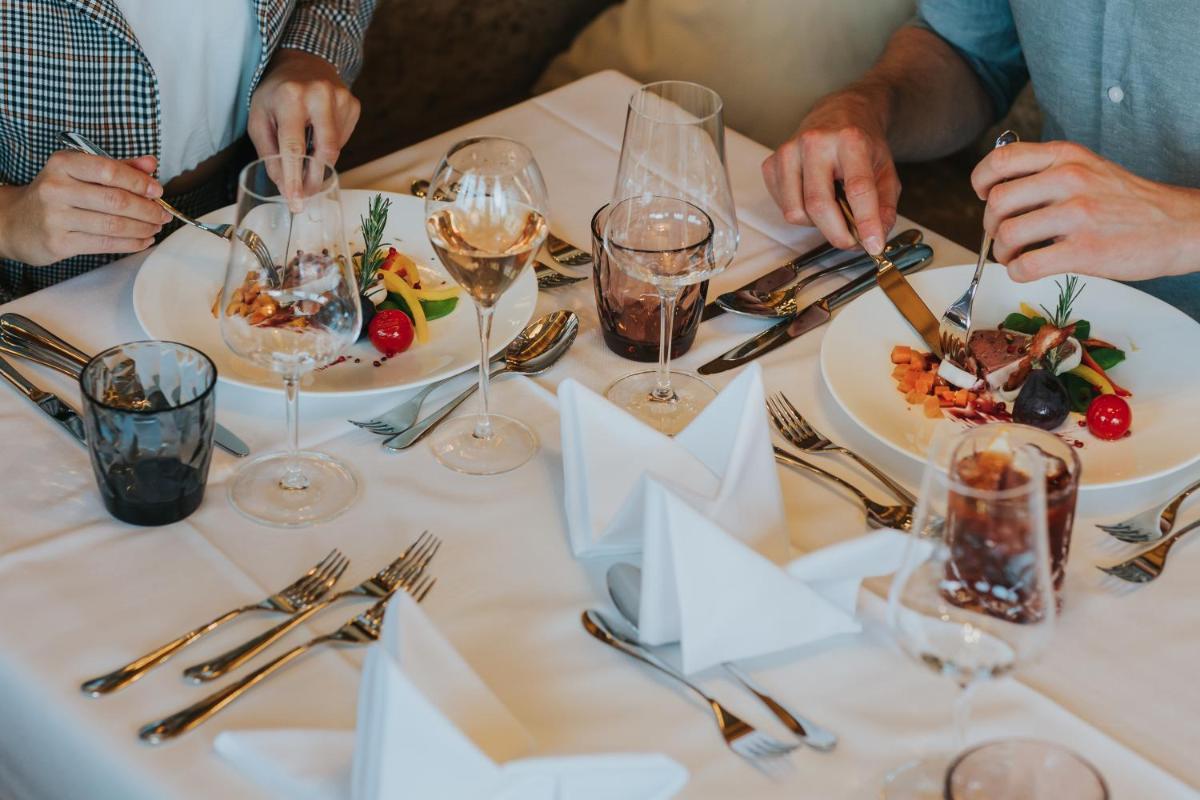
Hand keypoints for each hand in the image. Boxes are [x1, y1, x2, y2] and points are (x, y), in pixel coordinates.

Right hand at [0, 152, 168, 265]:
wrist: (15, 222)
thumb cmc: (55, 194)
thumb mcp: (80, 173)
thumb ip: (117, 167)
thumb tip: (150, 164)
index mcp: (63, 164)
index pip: (108, 170)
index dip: (138, 182)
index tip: (157, 191)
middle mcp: (56, 188)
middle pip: (115, 200)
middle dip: (147, 209)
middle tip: (162, 214)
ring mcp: (56, 217)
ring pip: (113, 224)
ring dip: (143, 228)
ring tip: (156, 227)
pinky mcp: (59, 242)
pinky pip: (105, 244)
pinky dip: (131, 243)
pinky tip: (143, 240)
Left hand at [248, 49, 361, 198]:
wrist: (303, 62)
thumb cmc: (277, 93)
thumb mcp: (259, 117)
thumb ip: (269, 152)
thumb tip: (283, 186)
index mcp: (291, 97)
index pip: (293, 147)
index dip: (294, 177)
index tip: (296, 200)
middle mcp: (320, 95)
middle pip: (324, 152)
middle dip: (315, 179)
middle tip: (306, 195)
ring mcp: (342, 99)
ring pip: (335, 149)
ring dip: (320, 162)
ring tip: (306, 156)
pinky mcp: (354, 105)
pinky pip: (343, 140)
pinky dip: (329, 146)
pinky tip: (318, 135)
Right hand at [762, 91, 899, 253]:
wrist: (838, 114)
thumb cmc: (860, 144)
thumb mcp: (885, 170)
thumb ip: (885, 206)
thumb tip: (876, 237)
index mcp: (850, 139)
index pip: (857, 187)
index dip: (866, 221)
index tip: (873, 246)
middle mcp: (814, 142)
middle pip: (819, 205)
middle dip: (837, 234)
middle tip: (852, 241)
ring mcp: (788, 152)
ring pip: (795, 212)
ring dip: (816, 224)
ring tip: (832, 211)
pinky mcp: (771, 164)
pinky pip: (783, 208)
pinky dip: (800, 214)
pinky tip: (813, 198)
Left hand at [973, 141, 1199, 282]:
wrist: (1178, 225)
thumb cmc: (1126, 201)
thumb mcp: (1088, 168)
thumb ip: (1046, 174)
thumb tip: (997, 194)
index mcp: (1066, 156)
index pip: (1000, 159)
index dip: (981, 181)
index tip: (984, 196)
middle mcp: (1069, 179)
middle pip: (996, 201)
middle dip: (990, 225)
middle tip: (1003, 235)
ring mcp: (1077, 215)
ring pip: (1007, 235)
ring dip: (1002, 252)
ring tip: (1016, 256)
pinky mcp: (1084, 251)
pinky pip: (1026, 266)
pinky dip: (1017, 272)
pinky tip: (1028, 270)